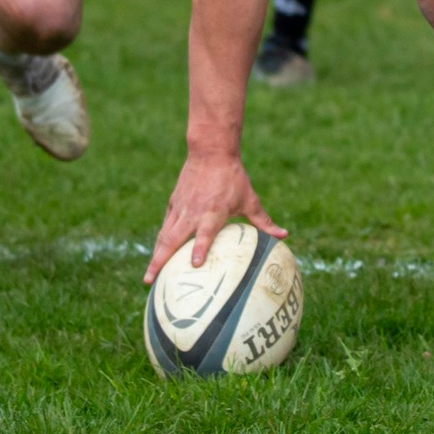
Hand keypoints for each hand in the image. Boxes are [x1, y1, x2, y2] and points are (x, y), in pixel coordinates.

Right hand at [145, 152, 286, 283]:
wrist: (210, 152)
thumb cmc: (233, 177)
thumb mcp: (250, 199)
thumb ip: (264, 221)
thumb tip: (285, 235)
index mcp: (213, 212)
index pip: (204, 233)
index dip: (200, 248)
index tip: (194, 265)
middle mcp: (193, 212)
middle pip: (172, 239)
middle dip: (160, 261)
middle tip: (150, 281)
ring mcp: (180, 208)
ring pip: (164, 235)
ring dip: (155, 256)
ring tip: (148, 277)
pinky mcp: (174, 203)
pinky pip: (165, 226)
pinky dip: (160, 242)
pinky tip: (157, 255)